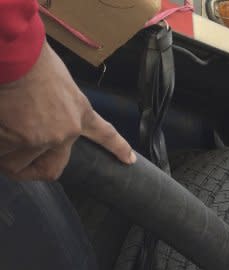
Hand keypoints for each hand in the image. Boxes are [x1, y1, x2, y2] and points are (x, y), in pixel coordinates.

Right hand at [0, 42, 134, 181]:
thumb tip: (36, 115)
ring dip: (4, 151)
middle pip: (51, 168)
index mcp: (80, 112)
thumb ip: (56, 104)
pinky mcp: (18, 140)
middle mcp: (65, 132)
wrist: (18, 54)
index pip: (104, 134)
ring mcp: (42, 139)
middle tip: (15, 159)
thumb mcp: (59, 82)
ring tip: (0, 127)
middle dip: (32, 169)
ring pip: (16, 163)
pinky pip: (1, 155)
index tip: (129, 160)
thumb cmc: (33, 59)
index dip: (117, 148)